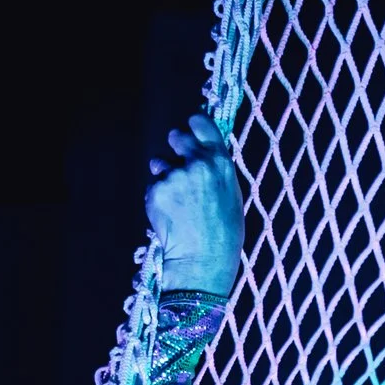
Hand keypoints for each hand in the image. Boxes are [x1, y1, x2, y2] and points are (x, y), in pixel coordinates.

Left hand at [147, 112, 242, 297]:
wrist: (203, 260)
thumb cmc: (222, 234)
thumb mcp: (231, 196)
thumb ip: (216, 170)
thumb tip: (204, 153)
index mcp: (221, 163)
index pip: (202, 124)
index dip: (194, 124)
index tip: (190, 125)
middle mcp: (198, 164)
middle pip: (177, 137)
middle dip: (175, 146)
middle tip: (179, 165)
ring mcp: (175, 176)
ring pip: (160, 163)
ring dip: (164, 175)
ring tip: (178, 202)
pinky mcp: (156, 190)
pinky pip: (152, 185)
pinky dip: (157, 196)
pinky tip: (170, 214)